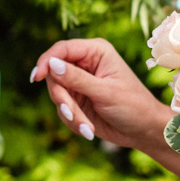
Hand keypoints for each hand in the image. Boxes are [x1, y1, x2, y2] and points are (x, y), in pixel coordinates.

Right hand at [31, 38, 172, 150]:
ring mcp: (79, 83)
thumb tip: (52, 64)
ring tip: (86, 127)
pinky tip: (88, 129)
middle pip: (54, 74)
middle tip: (72, 113)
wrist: (143, 130)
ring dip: (69, 113)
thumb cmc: (133, 106)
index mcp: (96, 52)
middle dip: (61, 97)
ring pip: (57, 94)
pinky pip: (62, 109)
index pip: (62, 49)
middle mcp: (85, 64)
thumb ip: (76, 78)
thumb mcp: (105, 92)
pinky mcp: (77, 100)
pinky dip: (73, 121)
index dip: (46, 61)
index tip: (36, 77)